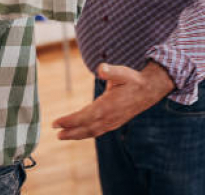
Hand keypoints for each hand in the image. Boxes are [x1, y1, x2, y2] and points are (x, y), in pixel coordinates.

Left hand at [52, 62, 173, 139]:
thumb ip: (110, 71)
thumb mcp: (122, 72)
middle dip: (70, 131)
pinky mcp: (115, 123)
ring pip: (91, 132)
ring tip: (62, 136)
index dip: (70, 121)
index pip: (85, 116)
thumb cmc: (133, 80)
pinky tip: (80, 133)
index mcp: (108, 106)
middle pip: (86, 128)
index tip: (56, 122)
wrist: (148, 91)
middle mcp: (109, 118)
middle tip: (56, 134)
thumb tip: (101, 69)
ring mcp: (112, 122)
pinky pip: (98, 131)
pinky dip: (86, 133)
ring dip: (76, 135)